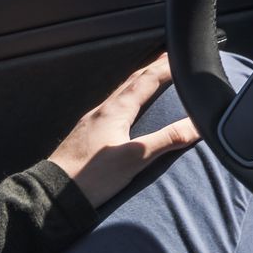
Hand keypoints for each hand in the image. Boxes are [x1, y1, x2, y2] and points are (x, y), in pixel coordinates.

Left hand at [47, 54, 201, 207]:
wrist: (53, 195)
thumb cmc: (93, 175)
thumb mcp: (136, 158)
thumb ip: (168, 139)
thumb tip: (199, 125)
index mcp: (115, 110)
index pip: (146, 80)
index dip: (166, 67)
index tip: (183, 57)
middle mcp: (102, 110)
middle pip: (132, 81)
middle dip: (153, 68)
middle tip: (169, 58)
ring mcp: (92, 121)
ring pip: (121, 93)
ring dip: (139, 81)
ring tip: (152, 77)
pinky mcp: (87, 134)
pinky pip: (112, 106)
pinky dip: (127, 97)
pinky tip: (127, 107)